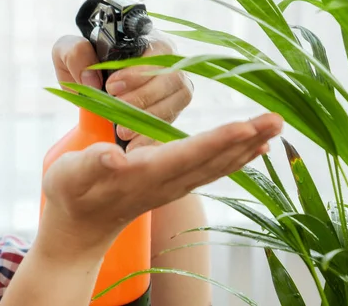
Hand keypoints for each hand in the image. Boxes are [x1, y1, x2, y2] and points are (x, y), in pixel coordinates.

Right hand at [40, 113, 283, 254]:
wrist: (79, 230)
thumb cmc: (71, 197)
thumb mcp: (69, 176)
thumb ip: (91, 164)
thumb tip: (114, 155)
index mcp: (142, 176)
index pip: (187, 156)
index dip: (217, 141)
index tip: (247, 126)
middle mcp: (165, 183)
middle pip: (213, 160)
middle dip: (246, 138)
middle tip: (278, 118)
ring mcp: (172, 187)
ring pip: (218, 166)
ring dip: (248, 146)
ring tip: (274, 127)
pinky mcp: (173, 185)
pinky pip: (211, 170)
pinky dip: (236, 158)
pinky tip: (254, 149)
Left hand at [52, 31, 192, 150]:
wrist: (88, 89)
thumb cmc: (82, 65)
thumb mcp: (67, 53)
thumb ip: (74, 54)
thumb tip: (92, 77)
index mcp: (144, 40)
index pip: (156, 51)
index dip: (137, 72)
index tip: (111, 88)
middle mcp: (167, 61)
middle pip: (172, 77)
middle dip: (143, 98)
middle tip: (116, 115)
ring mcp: (175, 86)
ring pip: (178, 99)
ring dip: (151, 118)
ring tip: (122, 132)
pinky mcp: (174, 109)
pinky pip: (173, 121)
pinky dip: (154, 136)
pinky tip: (134, 146)